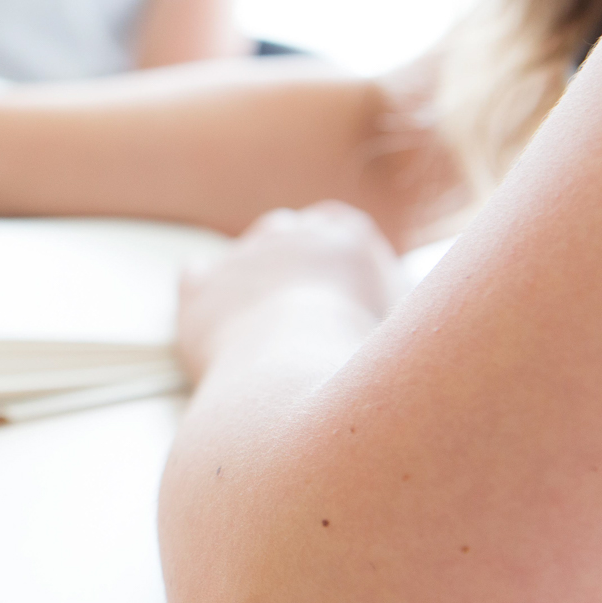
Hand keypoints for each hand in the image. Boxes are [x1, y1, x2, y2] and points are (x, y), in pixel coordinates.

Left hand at [177, 202, 406, 382]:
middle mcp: (292, 233)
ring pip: (245, 255)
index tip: (332, 282)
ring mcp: (242, 255)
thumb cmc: (361, 366)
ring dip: (250, 280)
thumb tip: (394, 317)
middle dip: (289, 262)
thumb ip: (395, 308)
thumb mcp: (403, 330)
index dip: (331, 252)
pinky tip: (217, 325)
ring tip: (261, 328)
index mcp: (348, 238)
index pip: (337, 224)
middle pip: (286, 231)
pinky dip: (206, 296)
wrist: (296, 379)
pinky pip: (198, 276)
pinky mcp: (200, 285)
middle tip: (295, 310)